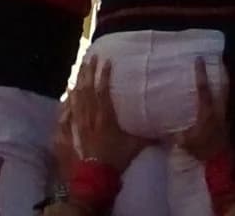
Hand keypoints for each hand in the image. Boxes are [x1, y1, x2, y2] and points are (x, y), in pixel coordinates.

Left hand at [58, 59, 148, 178]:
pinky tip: (69, 91)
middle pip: (88, 89)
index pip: (103, 90)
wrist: (95, 177)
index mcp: (106, 117)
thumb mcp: (134, 147)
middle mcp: (91, 116)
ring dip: (79, 81)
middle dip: (89, 71)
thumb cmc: (116, 159)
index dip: (105, 75)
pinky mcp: (73, 130)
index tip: (107, 61)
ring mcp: (80, 123)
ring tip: (81, 68)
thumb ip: (148, 138)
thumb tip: (165, 133)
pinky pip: (69, 111)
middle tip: (91, 56)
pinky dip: (68, 99)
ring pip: (77, 97)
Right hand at [174, 60, 230, 161]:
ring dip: (225, 82)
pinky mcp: (228, 122)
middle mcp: (219, 109)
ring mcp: (226, 115)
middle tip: (220, 60)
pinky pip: (227, 103)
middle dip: (222, 73)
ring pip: (227, 94)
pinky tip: (222, 94)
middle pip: (223, 86)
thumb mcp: (186, 142)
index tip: (199, 59)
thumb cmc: (203, 149)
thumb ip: (177, 134)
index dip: (201, 73)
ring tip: (223, 71)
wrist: (220, 163)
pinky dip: (225, 95)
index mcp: (207, 111)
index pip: (203, 88)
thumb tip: (164, 130)